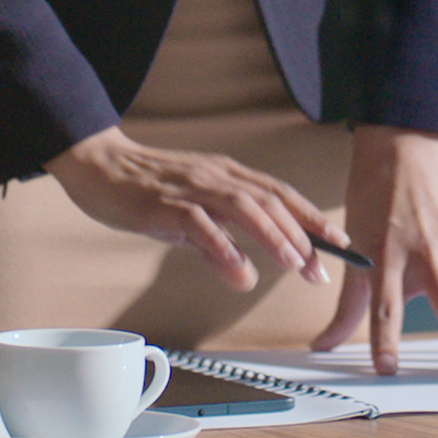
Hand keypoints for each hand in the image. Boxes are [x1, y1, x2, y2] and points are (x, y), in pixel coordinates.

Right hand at [45, 125, 336, 291]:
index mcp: (226, 175)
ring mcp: (190, 188)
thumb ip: (221, 241)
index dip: (312, 218)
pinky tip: (238, 268)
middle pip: (270, 201)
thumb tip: (248, 273)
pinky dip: (221, 246)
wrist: (97, 164)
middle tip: (322, 268)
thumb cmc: (146, 188)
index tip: (339, 243)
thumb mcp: (192, 214)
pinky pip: (198, 224)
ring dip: (273, 235)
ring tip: (294, 263)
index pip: (280, 194)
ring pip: (243, 207)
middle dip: (301, 234)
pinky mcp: (164, 204)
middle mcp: (215, 177)